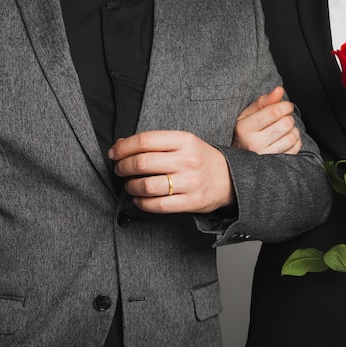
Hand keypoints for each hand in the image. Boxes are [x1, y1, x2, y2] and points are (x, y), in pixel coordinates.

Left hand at [108, 131, 233, 213]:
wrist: (231, 179)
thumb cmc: (202, 160)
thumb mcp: (185, 143)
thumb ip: (157, 142)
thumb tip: (122, 144)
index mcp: (185, 140)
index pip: (144, 141)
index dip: (123, 147)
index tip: (114, 153)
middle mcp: (188, 160)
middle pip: (141, 163)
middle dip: (123, 167)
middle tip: (120, 170)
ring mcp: (190, 182)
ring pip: (146, 186)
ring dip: (131, 186)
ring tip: (130, 185)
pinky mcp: (191, 201)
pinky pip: (158, 205)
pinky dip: (142, 203)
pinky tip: (140, 199)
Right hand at [233, 86, 300, 154]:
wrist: (237, 157)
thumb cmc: (245, 132)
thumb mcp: (248, 114)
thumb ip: (264, 101)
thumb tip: (280, 90)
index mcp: (244, 128)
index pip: (273, 112)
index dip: (285, 106)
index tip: (286, 106)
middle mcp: (253, 143)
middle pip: (285, 123)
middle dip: (288, 117)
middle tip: (284, 118)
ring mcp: (264, 156)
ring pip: (291, 137)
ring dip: (293, 130)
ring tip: (285, 129)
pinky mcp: (274, 164)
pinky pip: (294, 149)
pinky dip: (296, 141)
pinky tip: (287, 138)